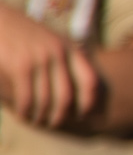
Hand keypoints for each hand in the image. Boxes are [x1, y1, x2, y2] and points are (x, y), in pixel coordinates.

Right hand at [0, 4, 99, 128]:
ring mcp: (39, 60)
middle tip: (54, 123)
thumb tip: (78, 82)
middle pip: (67, 96)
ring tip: (36, 121)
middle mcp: (59, 53)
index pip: (91, 80)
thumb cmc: (23, 30)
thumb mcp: (51, 39)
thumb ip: (64, 57)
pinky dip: (25, 111)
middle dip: (62, 115)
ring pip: (46, 100)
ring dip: (41, 116)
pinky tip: (22, 115)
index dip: (90, 102)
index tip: (84, 115)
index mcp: (70, 48)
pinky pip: (27, 98)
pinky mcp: (20, 67)